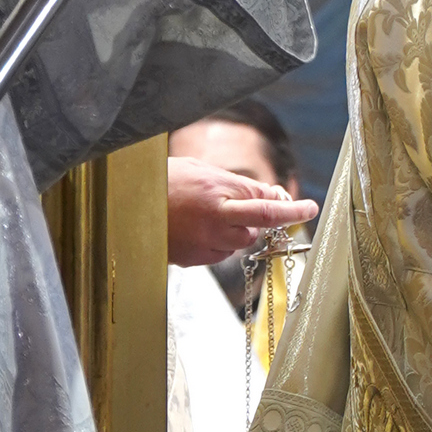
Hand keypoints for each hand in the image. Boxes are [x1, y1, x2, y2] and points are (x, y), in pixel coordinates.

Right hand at [166, 161, 315, 271]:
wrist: (121, 204)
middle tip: (235, 203)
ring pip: (237, 243)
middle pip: (255, 228)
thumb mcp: (202, 171)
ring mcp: (202, 245)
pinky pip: (218, 253)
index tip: (310, 208)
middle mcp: (213, 224)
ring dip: (233, 230)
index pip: (267, 206)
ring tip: (202, 212)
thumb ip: (239, 184)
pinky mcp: (192, 260)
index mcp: (217, 196)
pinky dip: (215, 242)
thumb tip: (272, 194)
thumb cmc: (161, 180)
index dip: (292, 210)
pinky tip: (192, 227)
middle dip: (254, 218)